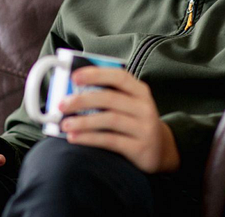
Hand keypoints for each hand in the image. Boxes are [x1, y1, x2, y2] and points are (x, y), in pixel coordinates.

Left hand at [58, 67, 179, 173]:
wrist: (161, 150)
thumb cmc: (135, 122)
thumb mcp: (129, 104)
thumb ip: (108, 95)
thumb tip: (71, 92)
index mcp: (140, 91)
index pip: (119, 76)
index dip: (96, 74)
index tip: (74, 77)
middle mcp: (144, 107)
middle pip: (110, 99)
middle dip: (83, 100)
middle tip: (62, 104)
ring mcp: (144, 128)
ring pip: (110, 120)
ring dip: (83, 121)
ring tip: (64, 124)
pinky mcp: (140, 148)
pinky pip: (110, 141)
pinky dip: (89, 138)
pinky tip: (74, 137)